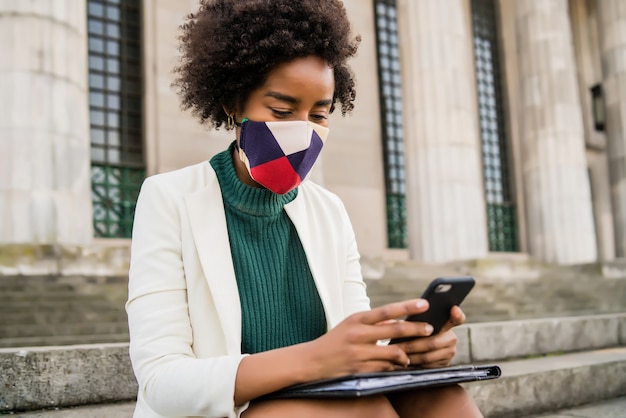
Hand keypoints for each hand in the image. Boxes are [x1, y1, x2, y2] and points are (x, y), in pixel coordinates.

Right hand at [303, 299, 435, 379]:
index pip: (387, 310)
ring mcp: (359, 352)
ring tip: (411, 354)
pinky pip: (385, 367)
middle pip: (395, 330)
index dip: (407, 307)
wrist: (313, 360)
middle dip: (416, 330)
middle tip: (430, 329)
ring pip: (394, 352)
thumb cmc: (335, 340)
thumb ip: (372, 323)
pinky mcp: (360, 369)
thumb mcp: (350, 324)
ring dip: (406, 354)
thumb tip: (396, 320)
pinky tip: (397, 365)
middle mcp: (359, 334)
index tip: (424, 304)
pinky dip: (393, 366)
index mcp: (357, 319)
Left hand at [395, 305, 465, 367]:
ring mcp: (449, 353)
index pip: (457, 318)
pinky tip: (404, 360)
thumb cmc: (414, 333)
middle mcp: (451, 338)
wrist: (418, 352)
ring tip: (398, 353)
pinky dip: (414, 363)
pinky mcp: (443, 365)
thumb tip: (398, 324)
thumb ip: (414, 322)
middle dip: (413, 344)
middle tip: (398, 344)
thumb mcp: (416, 324)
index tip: (454, 309)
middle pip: (433, 342)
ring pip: (428, 356)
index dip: (457, 314)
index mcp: (447, 324)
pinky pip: (427, 366)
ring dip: (411, 355)